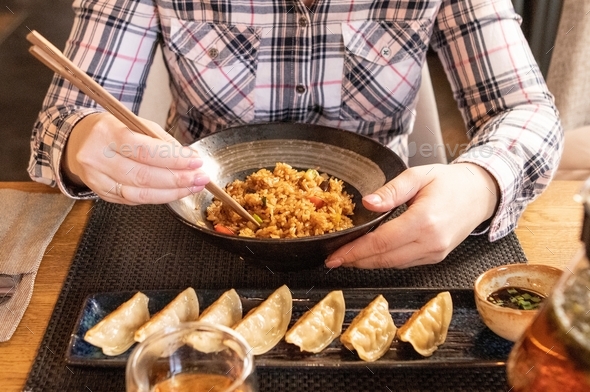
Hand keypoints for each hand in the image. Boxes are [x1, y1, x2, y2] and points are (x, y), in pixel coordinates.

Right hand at [62, 112, 209, 203]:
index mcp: (106, 133)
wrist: (78, 141)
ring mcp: (97, 179)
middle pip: (143, 175)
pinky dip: (158, 197)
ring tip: (192, 187)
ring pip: (140, 193)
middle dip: (177, 179)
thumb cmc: (112, 130)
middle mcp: (97, 157)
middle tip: (200, 178)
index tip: (195, 161)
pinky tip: (173, 192)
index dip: (173, 158)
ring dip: (172, 192)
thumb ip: (161, 140)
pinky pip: (134, 200)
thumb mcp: (135, 124)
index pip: (144, 150)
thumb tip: (189, 157)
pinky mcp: (102, 193)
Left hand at [325, 163, 499, 268]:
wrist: (480, 193)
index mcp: (424, 221)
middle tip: (333, 259)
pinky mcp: (436, 257)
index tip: (334, 256)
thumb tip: (367, 203)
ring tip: (347, 257)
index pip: (381, 242)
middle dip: (355, 261)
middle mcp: (431, 242)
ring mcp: (435, 253)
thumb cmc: (449, 181)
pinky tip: (370, 255)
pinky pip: (404, 263)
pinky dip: (385, 261)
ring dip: (368, 263)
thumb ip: (391, 191)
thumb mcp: (417, 176)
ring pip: (393, 264)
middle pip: (384, 259)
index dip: (354, 251)